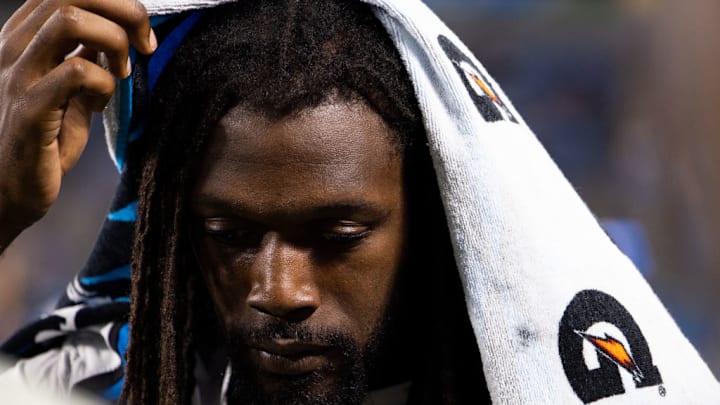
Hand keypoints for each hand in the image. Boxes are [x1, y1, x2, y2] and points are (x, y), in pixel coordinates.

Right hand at [0, 0, 155, 249]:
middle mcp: (14, 47)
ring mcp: (17, 77)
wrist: (5, 193)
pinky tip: (100, 104)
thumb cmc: (41, 141)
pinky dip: (104, 83)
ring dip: (113, 40)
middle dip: (125, 10)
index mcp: (23, 37)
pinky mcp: (28, 111)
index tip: (141, 34)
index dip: (115, 1)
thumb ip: (87, 58)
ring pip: (69, 19)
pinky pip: (75, 72)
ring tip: (122, 71)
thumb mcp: (68, 90)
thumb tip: (120, 35)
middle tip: (145, 45)